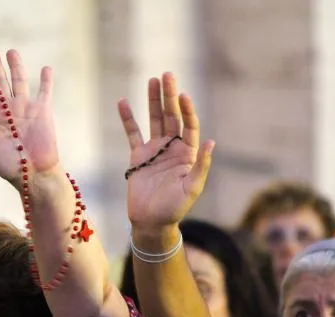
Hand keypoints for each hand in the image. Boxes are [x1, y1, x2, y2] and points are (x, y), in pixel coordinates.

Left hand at [0, 49, 58, 187]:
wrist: (35, 174)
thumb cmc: (8, 165)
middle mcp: (8, 110)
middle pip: (0, 83)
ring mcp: (26, 110)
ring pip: (20, 82)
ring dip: (16, 67)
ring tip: (11, 52)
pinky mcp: (43, 112)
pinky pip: (44, 92)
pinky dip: (46, 80)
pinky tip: (46, 69)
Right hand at [118, 72, 214, 229]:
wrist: (151, 222)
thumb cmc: (175, 208)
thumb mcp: (191, 188)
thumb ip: (201, 165)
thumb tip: (211, 141)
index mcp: (187, 154)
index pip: (189, 126)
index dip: (187, 110)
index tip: (183, 95)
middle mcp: (172, 148)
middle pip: (171, 116)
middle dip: (169, 96)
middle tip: (167, 74)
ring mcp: (154, 151)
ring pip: (154, 120)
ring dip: (153, 101)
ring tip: (152, 80)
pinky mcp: (138, 157)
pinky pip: (132, 134)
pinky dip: (127, 119)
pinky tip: (123, 102)